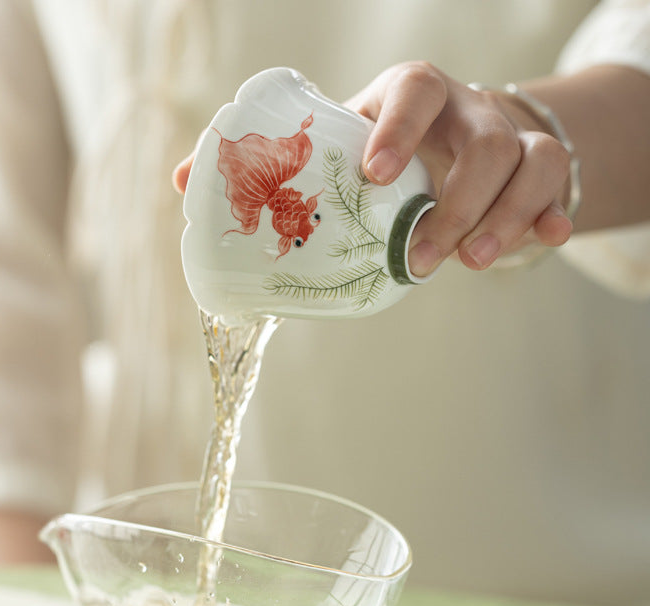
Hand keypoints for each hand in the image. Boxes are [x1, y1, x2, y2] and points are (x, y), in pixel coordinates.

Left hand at [347, 61, 572, 275]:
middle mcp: (470, 111)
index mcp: (419, 94)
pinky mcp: (533, 176)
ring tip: (472, 260)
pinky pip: (556, 187)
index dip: (399, 130)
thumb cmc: (381, 150)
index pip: (417, 91)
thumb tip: (303, 222)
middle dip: (458, 207)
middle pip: (488, 142)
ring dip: (507, 216)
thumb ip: (335, 167)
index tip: (375, 175)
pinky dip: (553, 214)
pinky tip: (551, 235)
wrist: (436, 144)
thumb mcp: (354, 146)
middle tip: (420, 257)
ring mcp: (510, 139)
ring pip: (536, 159)